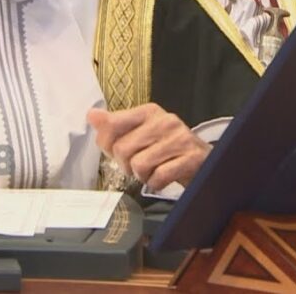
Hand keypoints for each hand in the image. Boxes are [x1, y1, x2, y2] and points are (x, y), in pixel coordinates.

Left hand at [87, 104, 210, 190]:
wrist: (203, 162)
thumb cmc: (166, 149)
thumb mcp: (140, 133)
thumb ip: (114, 126)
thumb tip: (92, 115)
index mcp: (148, 112)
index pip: (111, 124)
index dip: (107, 144)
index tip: (116, 150)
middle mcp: (164, 121)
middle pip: (122, 149)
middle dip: (127, 165)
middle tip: (140, 165)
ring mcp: (179, 139)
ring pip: (139, 165)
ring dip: (143, 175)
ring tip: (153, 170)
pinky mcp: (191, 158)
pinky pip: (158, 177)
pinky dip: (157, 183)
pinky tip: (163, 177)